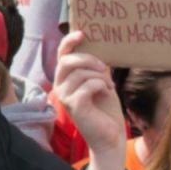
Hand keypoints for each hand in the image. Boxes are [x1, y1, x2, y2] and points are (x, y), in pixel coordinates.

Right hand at [53, 31, 125, 154]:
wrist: (110, 136)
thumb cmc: (105, 109)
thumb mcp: (102, 81)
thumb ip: (97, 67)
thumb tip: (102, 49)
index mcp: (65, 78)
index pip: (62, 55)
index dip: (70, 41)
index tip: (83, 33)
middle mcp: (60, 86)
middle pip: (68, 61)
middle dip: (89, 60)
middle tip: (105, 68)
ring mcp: (65, 97)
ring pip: (80, 73)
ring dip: (100, 76)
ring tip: (109, 85)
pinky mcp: (74, 106)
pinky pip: (88, 86)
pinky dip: (101, 86)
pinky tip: (106, 93)